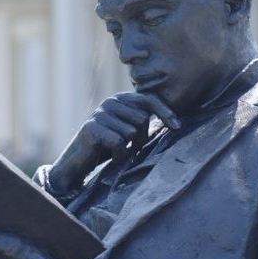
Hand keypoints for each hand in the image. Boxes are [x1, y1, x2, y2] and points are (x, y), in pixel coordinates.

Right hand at [49, 91, 180, 192]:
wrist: (80, 159)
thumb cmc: (108, 144)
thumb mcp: (128, 129)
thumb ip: (143, 120)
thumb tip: (173, 120)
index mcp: (121, 99)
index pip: (149, 99)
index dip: (165, 112)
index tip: (177, 126)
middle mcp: (111, 102)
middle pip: (142, 118)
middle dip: (141, 138)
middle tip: (130, 147)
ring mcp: (100, 113)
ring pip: (131, 132)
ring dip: (128, 148)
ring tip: (117, 150)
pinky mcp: (92, 127)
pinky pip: (118, 142)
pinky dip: (118, 154)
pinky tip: (110, 155)